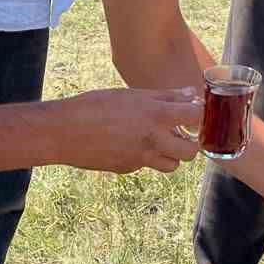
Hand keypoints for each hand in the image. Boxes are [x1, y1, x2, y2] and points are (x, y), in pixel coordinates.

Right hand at [57, 87, 201, 173]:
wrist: (63, 132)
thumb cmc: (95, 105)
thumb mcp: (132, 94)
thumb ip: (165, 97)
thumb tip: (191, 94)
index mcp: (156, 116)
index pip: (196, 117)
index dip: (200, 115)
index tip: (196, 113)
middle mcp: (153, 140)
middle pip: (191, 152)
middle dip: (191, 144)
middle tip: (182, 133)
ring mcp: (140, 158)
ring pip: (172, 165)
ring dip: (171, 155)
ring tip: (160, 141)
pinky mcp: (127, 169)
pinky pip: (147, 166)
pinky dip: (147, 158)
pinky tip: (132, 145)